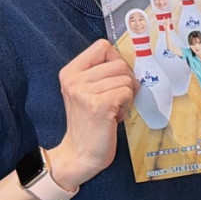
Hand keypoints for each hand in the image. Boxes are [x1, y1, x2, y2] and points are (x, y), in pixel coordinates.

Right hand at [54, 39, 136, 186]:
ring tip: (114, 109)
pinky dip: (127, 105)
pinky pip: (127, 92)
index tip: (115, 78)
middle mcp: (74, 79)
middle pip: (119, 63)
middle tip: (116, 99)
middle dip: (126, 81)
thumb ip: (101, 73)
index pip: (102, 46)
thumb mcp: (87, 91)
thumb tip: (130, 59)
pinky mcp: (99, 105)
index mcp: (70, 72)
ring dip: (127, 95)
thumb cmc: (90, 122)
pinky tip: (115, 116)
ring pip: (126, 79)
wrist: (80, 153)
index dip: (116, 60)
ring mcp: (84, 91)